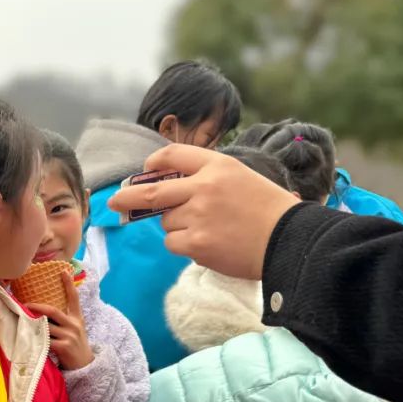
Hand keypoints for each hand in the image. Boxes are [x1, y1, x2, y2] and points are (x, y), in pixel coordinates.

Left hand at [28, 274, 93, 369]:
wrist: (85, 366)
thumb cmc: (75, 346)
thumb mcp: (74, 330)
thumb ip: (63, 320)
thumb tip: (43, 311)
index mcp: (77, 318)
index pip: (74, 298)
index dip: (68, 284)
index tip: (63, 271)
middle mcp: (74, 325)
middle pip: (53, 311)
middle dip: (37, 307)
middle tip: (25, 305)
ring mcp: (69, 335)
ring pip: (47, 326)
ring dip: (34, 325)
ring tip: (23, 322)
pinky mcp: (64, 347)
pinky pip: (46, 340)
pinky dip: (38, 338)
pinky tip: (30, 338)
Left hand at [108, 145, 299, 279]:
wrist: (290, 240)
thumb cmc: (267, 211)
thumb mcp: (240, 178)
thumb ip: (206, 178)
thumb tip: (166, 188)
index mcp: (217, 166)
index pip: (173, 155)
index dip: (155, 163)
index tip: (145, 170)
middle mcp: (204, 186)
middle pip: (150, 191)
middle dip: (126, 196)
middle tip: (112, 202)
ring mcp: (197, 215)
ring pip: (166, 222)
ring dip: (177, 227)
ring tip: (210, 230)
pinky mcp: (195, 241)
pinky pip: (172, 243)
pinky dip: (184, 245)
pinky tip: (209, 244)